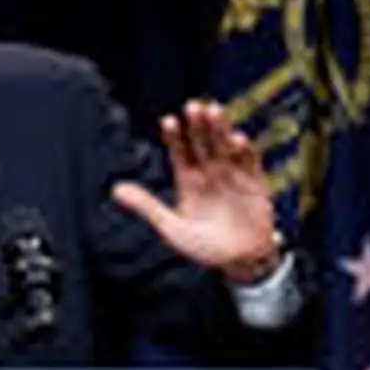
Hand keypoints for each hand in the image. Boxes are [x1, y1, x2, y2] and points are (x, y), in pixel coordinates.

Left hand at [112, 100, 279, 283]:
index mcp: (187, 179)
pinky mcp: (254, 184)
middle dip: (198, 124)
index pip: (179, 151)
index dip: (174, 135)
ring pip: (224, 145)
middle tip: (193, 105)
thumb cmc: (204, 248)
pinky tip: (236, 139)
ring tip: (214, 111)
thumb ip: (146, 207)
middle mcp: (209, 172)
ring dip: (220, 128)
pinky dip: (244, 150)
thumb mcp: (171, 229)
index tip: (168, 121)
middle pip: (202, 141)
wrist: (240, 263)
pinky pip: (250, 162)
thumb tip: (115, 189)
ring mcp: (232, 175)